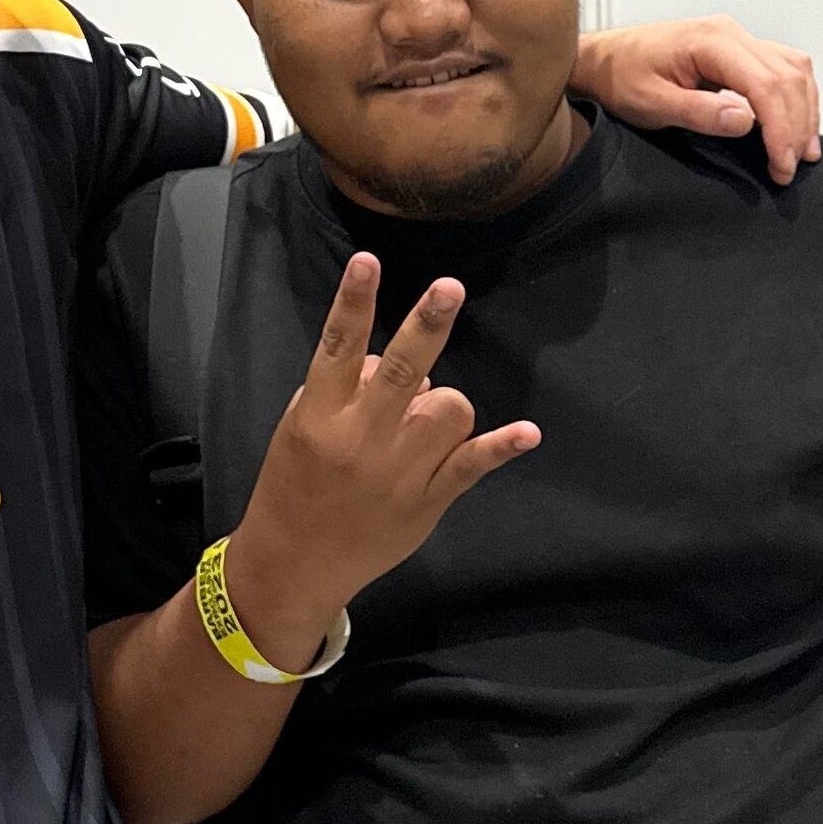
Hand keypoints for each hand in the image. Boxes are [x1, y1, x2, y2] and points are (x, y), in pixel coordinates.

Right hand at [233, 255, 539, 617]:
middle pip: (401, 370)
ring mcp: (399, 471)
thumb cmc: (294, 483)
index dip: (354, 301)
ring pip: (447, 408)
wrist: (296, 563)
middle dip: (426, 325)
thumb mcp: (299, 425)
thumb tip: (390, 358)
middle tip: (449, 288)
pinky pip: (471, 465)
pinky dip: (500, 447)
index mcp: (321, 415)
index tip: (368, 261)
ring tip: (420, 424)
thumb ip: (343, 386)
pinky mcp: (428, 500)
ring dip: (443, 402)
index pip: (337, 346)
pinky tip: (527, 433)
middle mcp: (361, 438)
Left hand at [573, 15, 822, 183]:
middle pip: (787, 76)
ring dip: (804, 111)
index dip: (780, 128)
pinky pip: (782, 69)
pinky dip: (795, 98)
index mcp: (710, 40)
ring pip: (792, 70)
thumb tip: (745, 119)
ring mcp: (736, 40)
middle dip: (796, 125)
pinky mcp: (737, 53)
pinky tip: (795, 125)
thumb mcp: (650, 102)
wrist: (602, 61)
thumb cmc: (619, 76)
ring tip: (801, 152)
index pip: (766, 83)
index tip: (780, 163)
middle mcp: (729, 34)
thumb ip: (698, 111)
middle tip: (789, 167)